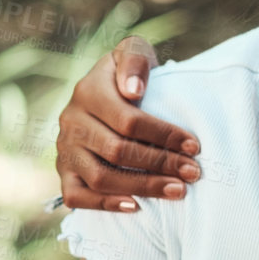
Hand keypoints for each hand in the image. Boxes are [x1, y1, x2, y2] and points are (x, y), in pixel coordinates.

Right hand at [57, 35, 202, 211]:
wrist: (103, 92)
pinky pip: (76, 196)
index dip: (164, 135)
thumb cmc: (130, 75)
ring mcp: (64, 149)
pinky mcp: (64, 172)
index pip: (129, 120)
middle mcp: (71, 121)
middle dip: (161, 164)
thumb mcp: (134, 53)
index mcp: (88, 91)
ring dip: (143, 187)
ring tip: (178, 191)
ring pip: (101, 177)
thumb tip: (133, 91)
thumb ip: (135, 61)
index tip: (194, 146)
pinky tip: (135, 207)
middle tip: (193, 173)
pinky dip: (104, 205)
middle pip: (118, 151)